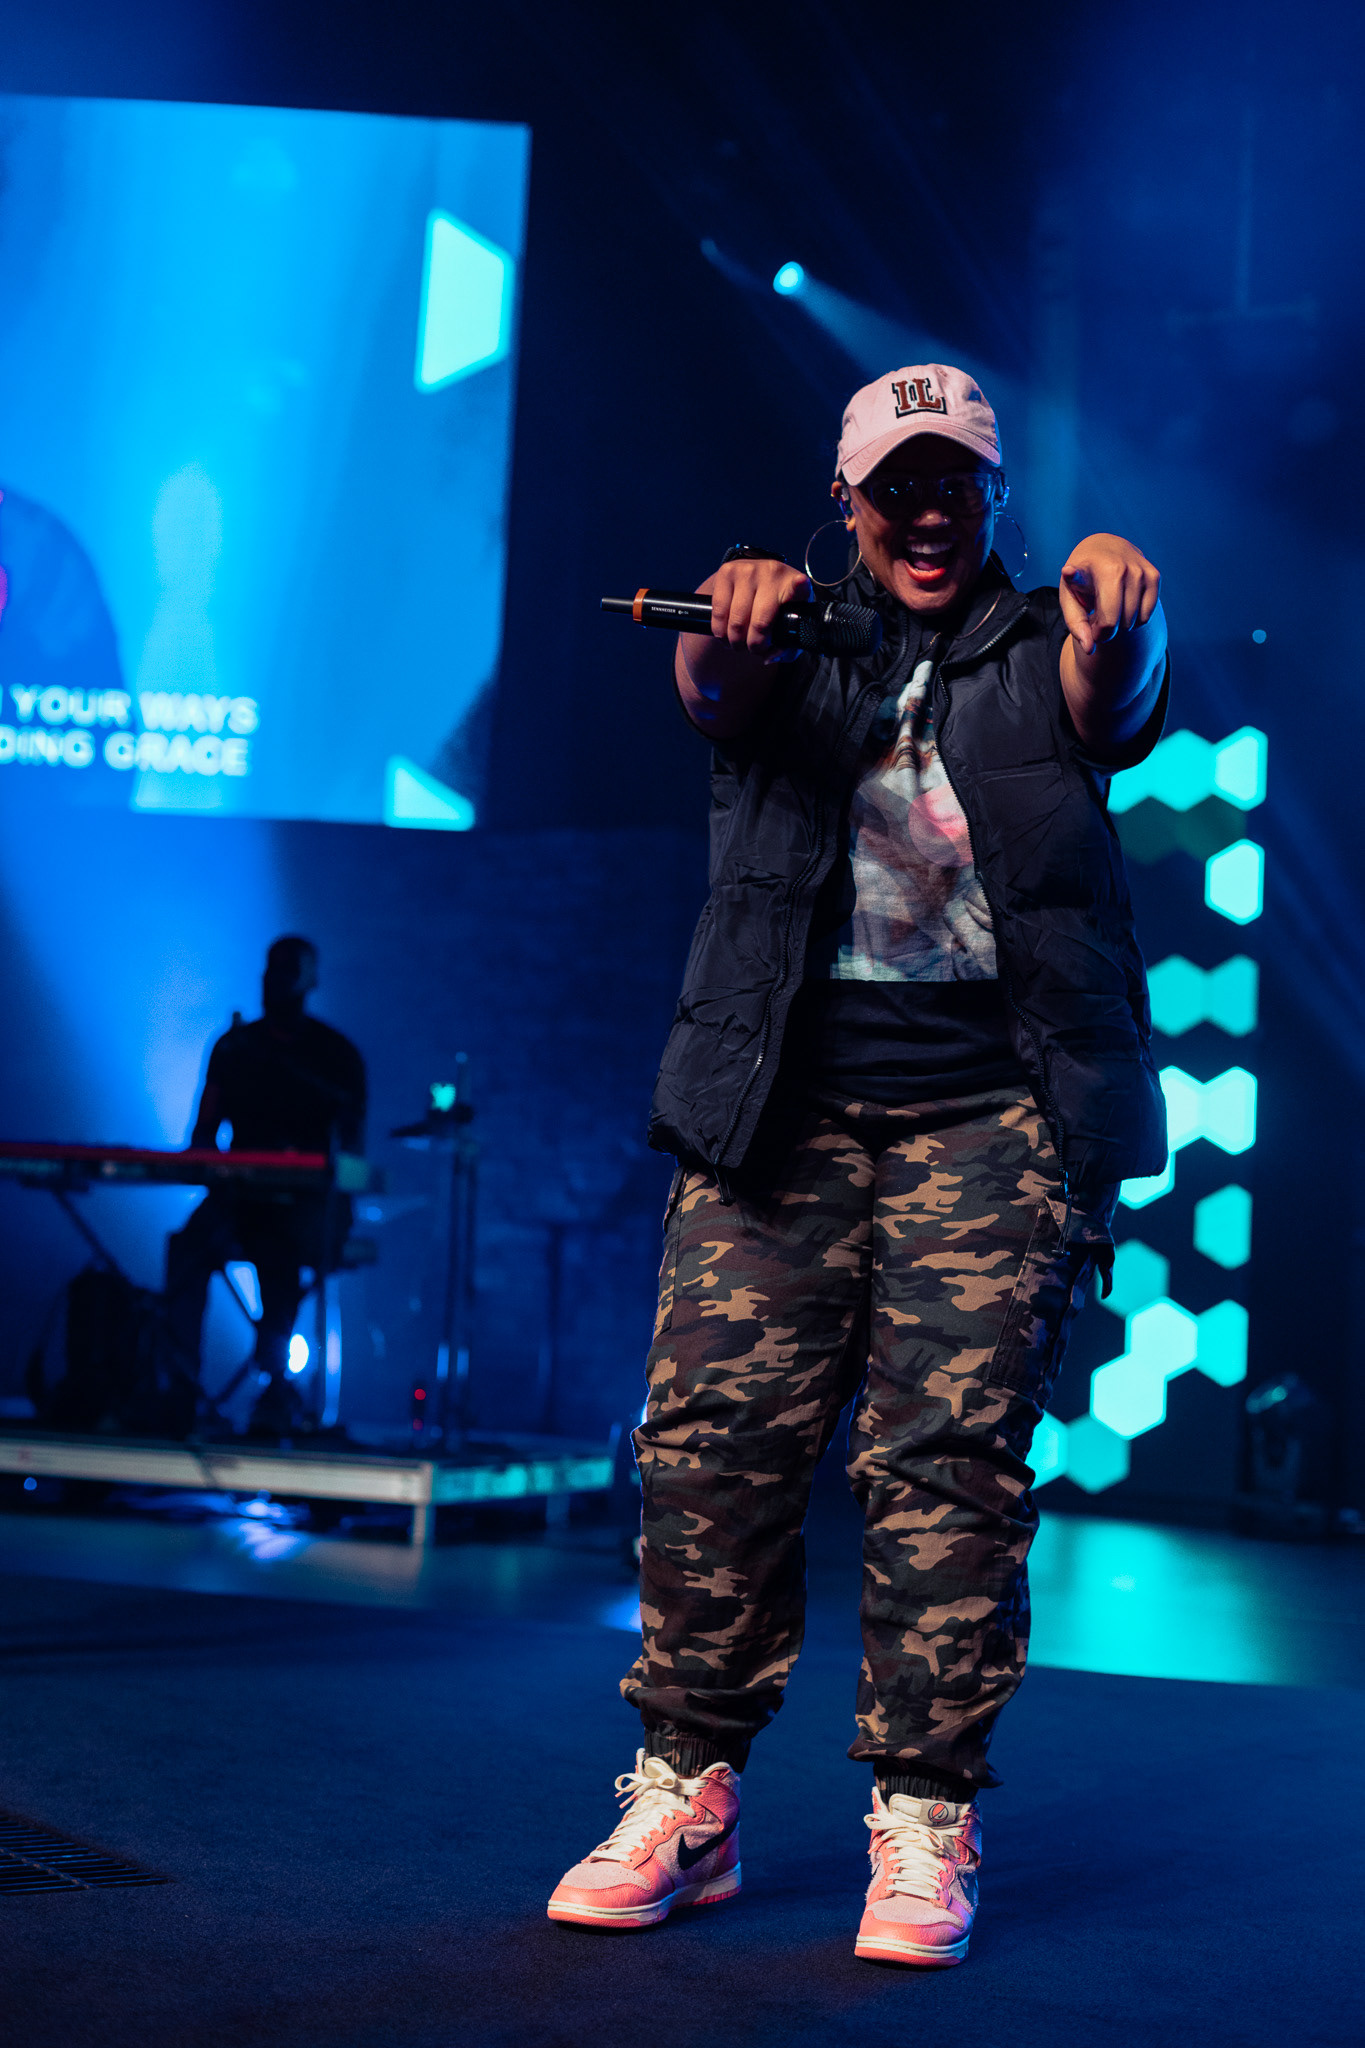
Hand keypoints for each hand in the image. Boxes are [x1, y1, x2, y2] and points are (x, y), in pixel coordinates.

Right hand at [705, 558, 812, 663]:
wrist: (756, 580)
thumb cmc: (777, 610)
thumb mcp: (788, 628)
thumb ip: (785, 648)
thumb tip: (766, 657)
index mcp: (796, 586)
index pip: (798, 586)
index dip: (799, 586)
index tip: (800, 583)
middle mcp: (773, 572)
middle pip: (760, 623)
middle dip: (754, 645)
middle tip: (754, 649)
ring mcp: (748, 570)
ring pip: (737, 621)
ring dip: (735, 642)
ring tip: (739, 644)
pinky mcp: (727, 571)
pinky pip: (719, 612)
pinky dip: (720, 631)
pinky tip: (725, 634)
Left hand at [1059, 533, 1160, 657]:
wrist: (1105, 550)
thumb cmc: (1083, 582)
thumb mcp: (1070, 600)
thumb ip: (1076, 625)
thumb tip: (1090, 649)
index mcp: (1087, 569)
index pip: (1080, 577)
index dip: (1073, 575)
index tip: (1068, 571)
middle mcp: (1116, 566)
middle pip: (1112, 622)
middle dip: (1103, 630)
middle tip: (1096, 617)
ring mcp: (1138, 570)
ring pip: (1131, 622)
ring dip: (1119, 625)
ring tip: (1110, 608)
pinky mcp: (1154, 575)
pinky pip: (1146, 616)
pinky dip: (1135, 620)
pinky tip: (1125, 606)